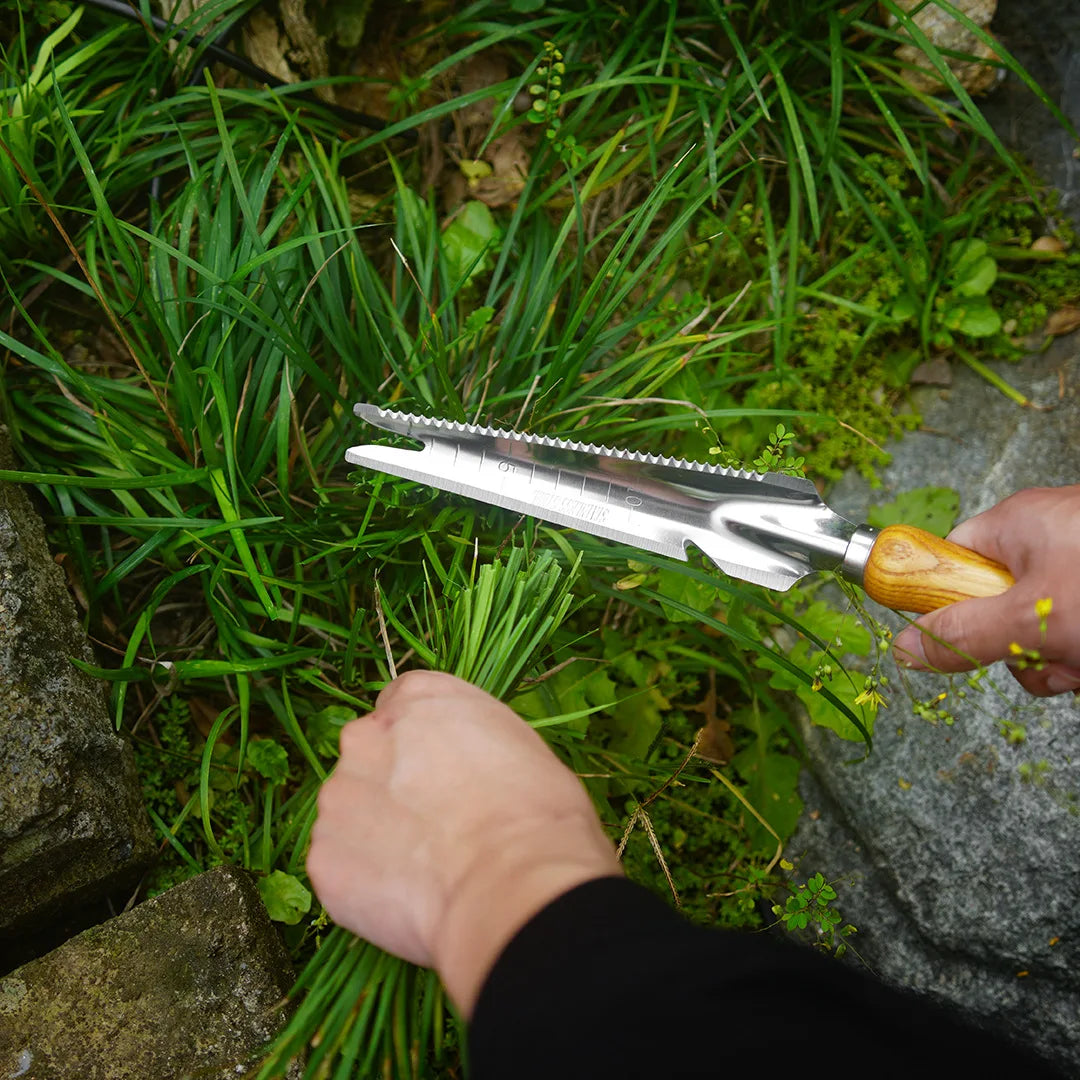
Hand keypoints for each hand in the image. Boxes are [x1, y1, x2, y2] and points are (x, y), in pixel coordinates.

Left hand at [306, 670, 619, 1015]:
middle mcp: (366, 737)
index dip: (420, 748)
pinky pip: (341, 868)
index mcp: (418, 698)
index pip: (399, 707)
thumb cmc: (537, 815)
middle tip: (435, 829)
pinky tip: (409, 900)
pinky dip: (366, 884)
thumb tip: (465, 773)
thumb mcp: (518, 746)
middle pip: (368, 759)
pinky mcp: (323, 859)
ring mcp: (338, 798)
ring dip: (376, 838)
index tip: (440, 777)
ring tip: (426, 873)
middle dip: (391, 789)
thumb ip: (470, 745)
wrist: (514, 886)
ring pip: (350, 816)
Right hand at [892, 485, 1079, 695]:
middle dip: (1016, 645)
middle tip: (1043, 653)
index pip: (951, 559)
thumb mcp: (1031, 617)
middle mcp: (1046, 536)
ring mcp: (1076, 563)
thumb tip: (904, 648)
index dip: (948, 601)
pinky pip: (1073, 625)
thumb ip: (964, 635)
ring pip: (1039, 625)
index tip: (959, 633)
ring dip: (1055, 657)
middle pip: (997, 604)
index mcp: (1015, 522)